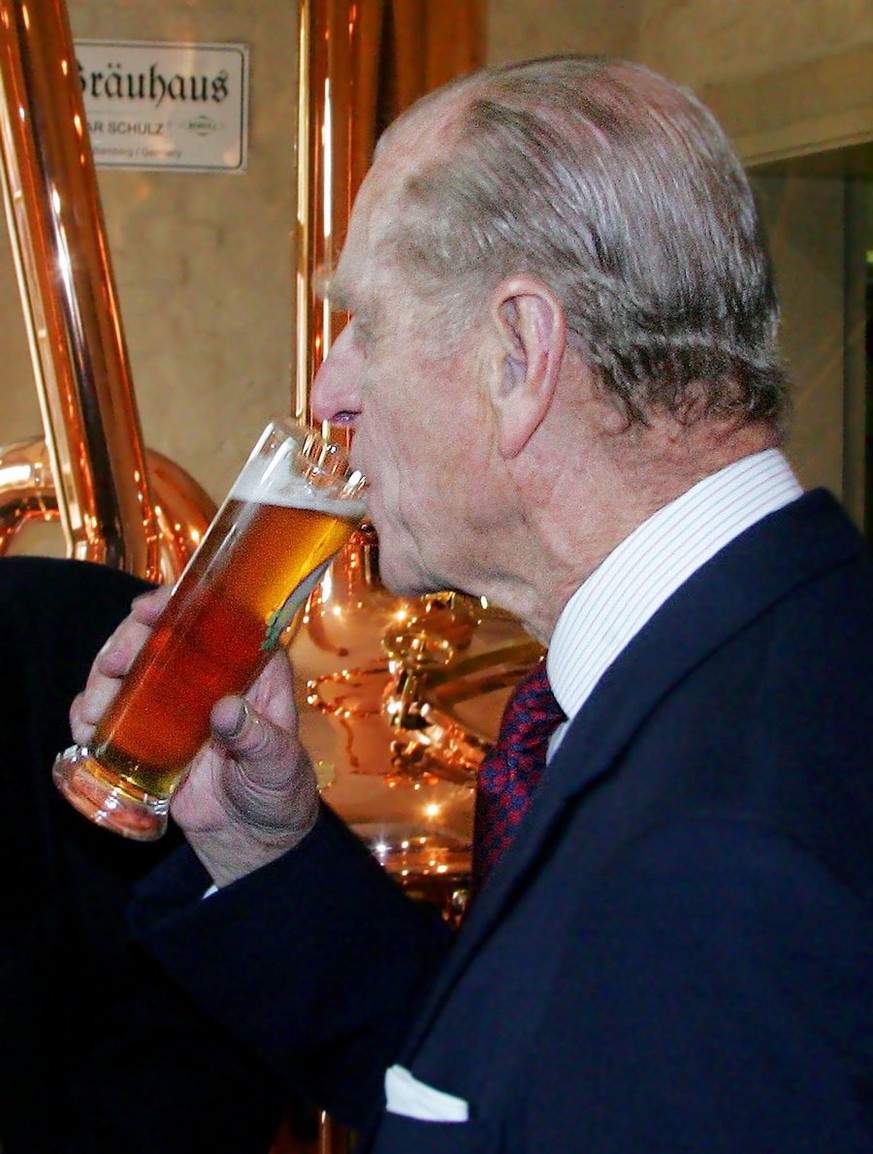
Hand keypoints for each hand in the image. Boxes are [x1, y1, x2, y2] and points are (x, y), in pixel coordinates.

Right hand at [70, 587, 319, 886]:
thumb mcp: (277, 764)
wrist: (251, 837)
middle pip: (164, 635)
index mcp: (253, 668)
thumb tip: (226, 709)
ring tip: (91, 713)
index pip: (219, 615)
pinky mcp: (151, 729)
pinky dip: (92, 711)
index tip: (146, 609)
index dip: (180, 602)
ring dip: (103, 680)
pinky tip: (85, 728)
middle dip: (129, 642)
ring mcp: (177, 700)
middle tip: (111, 668)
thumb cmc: (278, 792)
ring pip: (133, 667)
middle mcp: (211, 674)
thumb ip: (257, 738)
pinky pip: (115, 708)